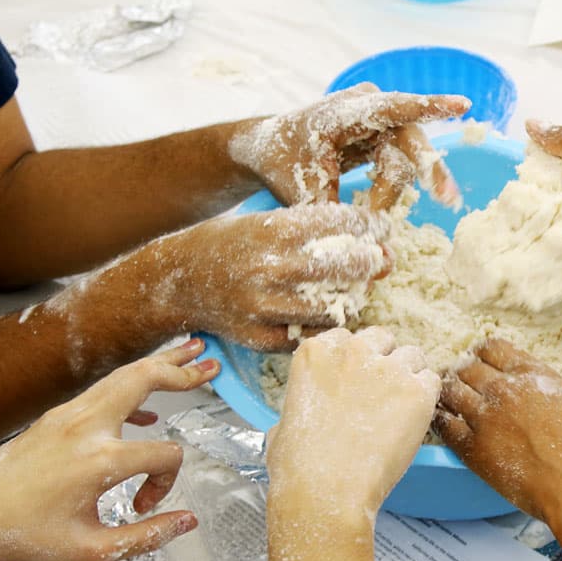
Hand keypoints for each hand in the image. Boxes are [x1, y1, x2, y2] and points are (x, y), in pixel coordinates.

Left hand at [0, 340, 217, 560]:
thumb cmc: (26, 536)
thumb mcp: (94, 551)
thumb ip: (148, 535)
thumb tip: (187, 521)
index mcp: (101, 459)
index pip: (165, 454)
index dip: (166, 483)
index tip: (142, 507)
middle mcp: (86, 427)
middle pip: (145, 379)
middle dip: (181, 370)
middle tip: (211, 364)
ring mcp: (68, 416)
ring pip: (122, 376)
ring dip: (158, 366)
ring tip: (189, 354)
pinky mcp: (56, 417)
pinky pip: (103, 393)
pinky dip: (131, 390)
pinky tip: (147, 408)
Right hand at [88, 202, 391, 351]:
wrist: (179, 281)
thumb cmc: (232, 245)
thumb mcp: (268, 222)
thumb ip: (317, 229)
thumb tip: (378, 243)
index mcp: (274, 230)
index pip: (343, 223)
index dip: (371, 227)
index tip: (382, 230)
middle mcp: (271, 268)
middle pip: (346, 267)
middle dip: (371, 262)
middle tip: (378, 261)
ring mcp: (266, 307)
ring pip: (336, 308)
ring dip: (352, 298)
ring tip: (352, 288)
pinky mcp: (261, 338)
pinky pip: (313, 335)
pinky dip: (327, 324)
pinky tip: (326, 311)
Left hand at [230, 84, 468, 208]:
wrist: (267, 150)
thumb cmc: (281, 164)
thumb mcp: (301, 193)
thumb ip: (334, 216)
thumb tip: (361, 250)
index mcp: (344, 110)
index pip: (394, 108)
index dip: (429, 107)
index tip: (462, 105)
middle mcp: (368, 107)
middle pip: (409, 141)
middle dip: (428, 171)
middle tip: (447, 198)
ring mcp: (378, 121)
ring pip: (406, 160)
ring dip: (392, 193)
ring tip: (376, 219)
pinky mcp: (382, 138)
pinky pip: (400, 166)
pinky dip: (392, 191)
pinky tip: (386, 207)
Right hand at [265, 327, 440, 530]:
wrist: (325, 491)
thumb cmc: (298, 467)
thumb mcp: (284, 421)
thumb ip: (304, 401)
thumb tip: (308, 411)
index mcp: (316, 352)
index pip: (348, 339)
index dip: (356, 361)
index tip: (357, 382)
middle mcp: (353, 351)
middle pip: (382, 340)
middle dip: (384, 362)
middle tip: (382, 395)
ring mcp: (388, 369)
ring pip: (412, 357)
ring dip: (409, 377)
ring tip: (401, 411)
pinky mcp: (417, 391)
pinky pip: (432, 382)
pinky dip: (427, 399)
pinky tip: (415, 421)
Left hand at [434, 329, 561, 544]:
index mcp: (532, 374)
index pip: (491, 347)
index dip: (483, 354)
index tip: (482, 363)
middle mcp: (504, 390)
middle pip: (466, 367)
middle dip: (462, 372)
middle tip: (463, 383)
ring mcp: (485, 419)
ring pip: (449, 392)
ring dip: (448, 393)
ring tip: (451, 401)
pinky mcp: (473, 450)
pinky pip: (443, 426)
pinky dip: (440, 420)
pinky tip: (444, 423)